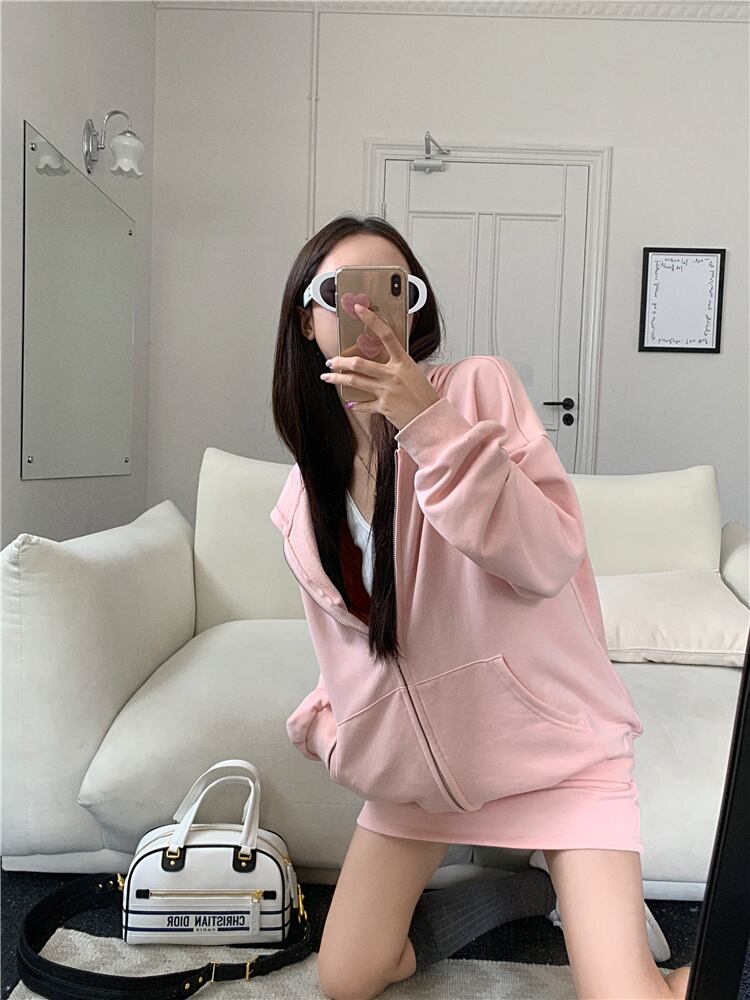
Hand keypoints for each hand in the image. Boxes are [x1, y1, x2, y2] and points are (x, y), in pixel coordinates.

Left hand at [320, 303, 440, 430]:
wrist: (430, 417)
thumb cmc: (423, 393)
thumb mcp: (412, 371)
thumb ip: (396, 364)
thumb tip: (378, 358)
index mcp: (403, 361)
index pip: (386, 335)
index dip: (372, 320)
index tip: (360, 309)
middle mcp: (392, 374)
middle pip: (359, 363)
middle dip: (340, 362)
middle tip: (330, 361)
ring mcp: (386, 391)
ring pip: (355, 381)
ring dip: (337, 379)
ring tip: (327, 377)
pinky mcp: (383, 406)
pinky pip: (363, 403)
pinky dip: (356, 403)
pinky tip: (350, 402)